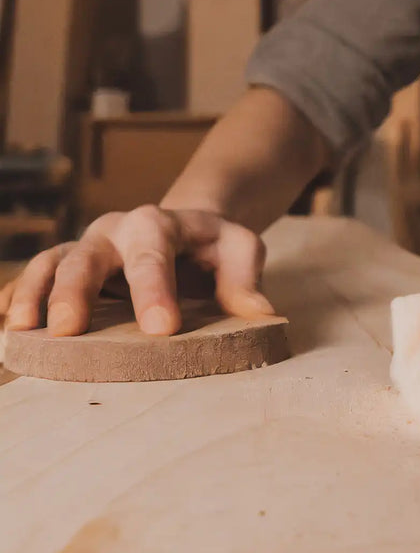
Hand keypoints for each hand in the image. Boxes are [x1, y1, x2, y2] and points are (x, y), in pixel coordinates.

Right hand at [0, 206, 274, 336]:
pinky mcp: (67, 265)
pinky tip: (10, 327)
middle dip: (76, 291)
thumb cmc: (214, 245)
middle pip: (88, 255)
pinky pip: (35, 275)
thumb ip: (247, 276)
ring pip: (52, 261)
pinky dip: (18, 296)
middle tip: (69, 329)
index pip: (155, 256)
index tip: (161, 328)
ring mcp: (86, 247)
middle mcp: (115, 230)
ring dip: (35, 293)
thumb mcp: (240, 248)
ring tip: (23, 329)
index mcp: (160, 223)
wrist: (187, 229)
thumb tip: (262, 313)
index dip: (155, 291)